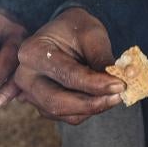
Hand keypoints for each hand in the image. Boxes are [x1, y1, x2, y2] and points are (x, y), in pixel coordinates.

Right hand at [15, 8, 124, 123]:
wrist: (66, 34)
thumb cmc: (76, 30)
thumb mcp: (91, 34)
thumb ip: (102, 57)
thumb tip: (122, 79)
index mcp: (32, 53)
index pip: (66, 75)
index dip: (95, 83)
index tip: (120, 85)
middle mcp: (25, 77)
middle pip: (58, 102)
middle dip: (91, 104)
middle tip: (119, 96)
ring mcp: (32, 95)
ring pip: (65, 113)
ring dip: (93, 108)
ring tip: (114, 94)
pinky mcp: (44, 106)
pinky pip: (69, 116)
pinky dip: (89, 110)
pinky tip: (102, 97)